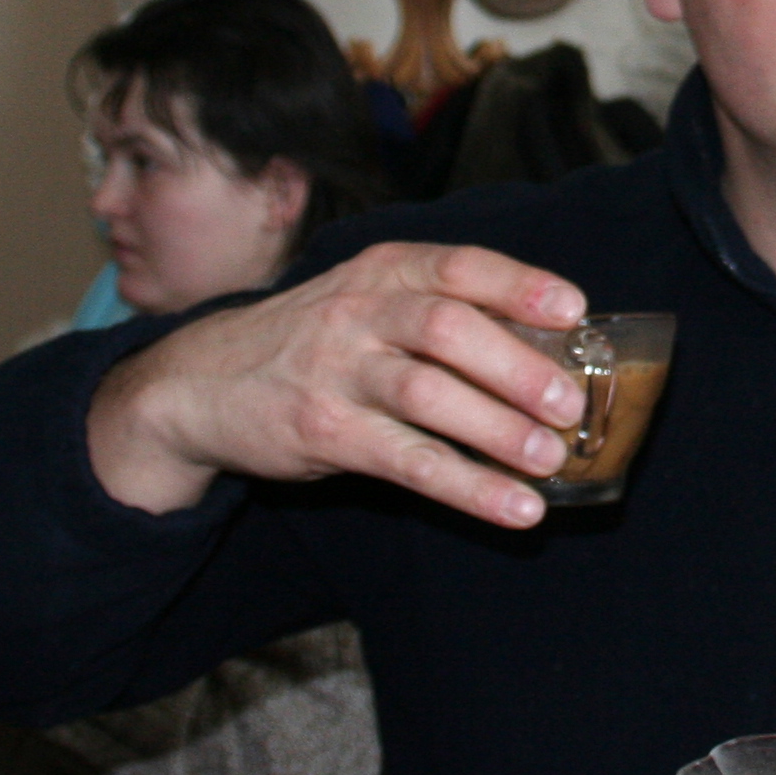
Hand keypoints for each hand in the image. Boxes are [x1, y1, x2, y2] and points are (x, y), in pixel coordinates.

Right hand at [86, 243, 585, 524]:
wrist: (200, 381)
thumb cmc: (314, 339)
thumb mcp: (366, 299)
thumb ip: (439, 309)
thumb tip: (550, 347)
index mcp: (382, 270)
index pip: (461, 266)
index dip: (522, 285)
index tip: (575, 310)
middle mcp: (359, 311)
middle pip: (448, 328)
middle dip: (517, 365)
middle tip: (569, 402)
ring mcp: (337, 371)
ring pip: (427, 394)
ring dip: (498, 428)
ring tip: (551, 458)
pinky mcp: (324, 432)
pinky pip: (408, 462)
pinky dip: (468, 488)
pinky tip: (515, 509)